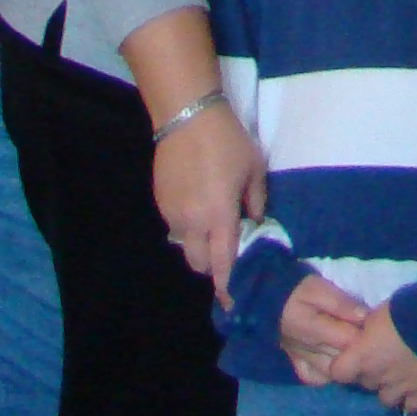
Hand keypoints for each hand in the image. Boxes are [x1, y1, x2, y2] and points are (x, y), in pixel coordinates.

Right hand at [153, 103, 266, 296]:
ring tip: (210, 225)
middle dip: (213, 265)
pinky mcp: (160, 201)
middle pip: (199, 263)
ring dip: (198, 245)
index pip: (224, 262)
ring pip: (184, 246)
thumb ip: (256, 200)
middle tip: (225, 250)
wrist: (187, 116)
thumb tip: (255, 223)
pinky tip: (196, 204)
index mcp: (219, 215)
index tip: (232, 299)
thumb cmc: (227, 140)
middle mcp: (193, 222)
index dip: (227, 284)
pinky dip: (186, 225)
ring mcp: (172, 213)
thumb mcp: (253, 167)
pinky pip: (174, 226)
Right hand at [278, 272, 369, 386]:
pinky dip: (330, 374)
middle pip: (343, 359)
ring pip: (333, 373)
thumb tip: (365, 316)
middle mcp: (305, 350)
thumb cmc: (297, 291)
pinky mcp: (299, 368)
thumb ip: (341, 303)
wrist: (269, 302)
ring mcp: (302, 362)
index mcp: (309, 326)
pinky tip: (337, 361)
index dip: (365, 335)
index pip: (347, 340)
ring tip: (355, 350)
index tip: (374, 327)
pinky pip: (319, 379)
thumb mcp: (318, 288)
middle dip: (359, 351)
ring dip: (348, 364)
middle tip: (369, 339)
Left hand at [326, 300, 416, 412]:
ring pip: (385, 399)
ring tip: (397, 375)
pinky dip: (411, 399)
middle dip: (370, 372)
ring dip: (388, 388)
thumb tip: (363, 335)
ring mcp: (400, 388)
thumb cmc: (403, 310)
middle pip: (365, 383)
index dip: (343, 365)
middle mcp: (377, 377)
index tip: (349, 357)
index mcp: (362, 357)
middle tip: (381, 358)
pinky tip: (414, 388)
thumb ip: (367, 330)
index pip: (338, 372)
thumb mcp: (377, 312)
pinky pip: (411, 406)